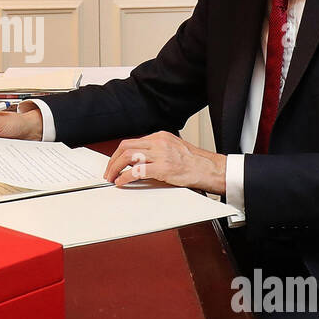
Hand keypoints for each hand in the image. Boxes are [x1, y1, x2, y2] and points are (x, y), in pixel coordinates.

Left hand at [103, 131, 225, 193]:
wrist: (209, 169)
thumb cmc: (193, 162)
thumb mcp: (172, 148)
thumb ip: (156, 151)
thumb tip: (137, 161)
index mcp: (159, 137)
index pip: (131, 142)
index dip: (118, 154)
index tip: (114, 163)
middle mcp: (158, 142)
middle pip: (125, 147)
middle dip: (112, 160)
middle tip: (108, 171)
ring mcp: (161, 154)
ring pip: (128, 156)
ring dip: (115, 168)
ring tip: (112, 177)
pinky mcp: (163, 168)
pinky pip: (137, 171)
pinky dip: (125, 177)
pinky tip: (122, 182)